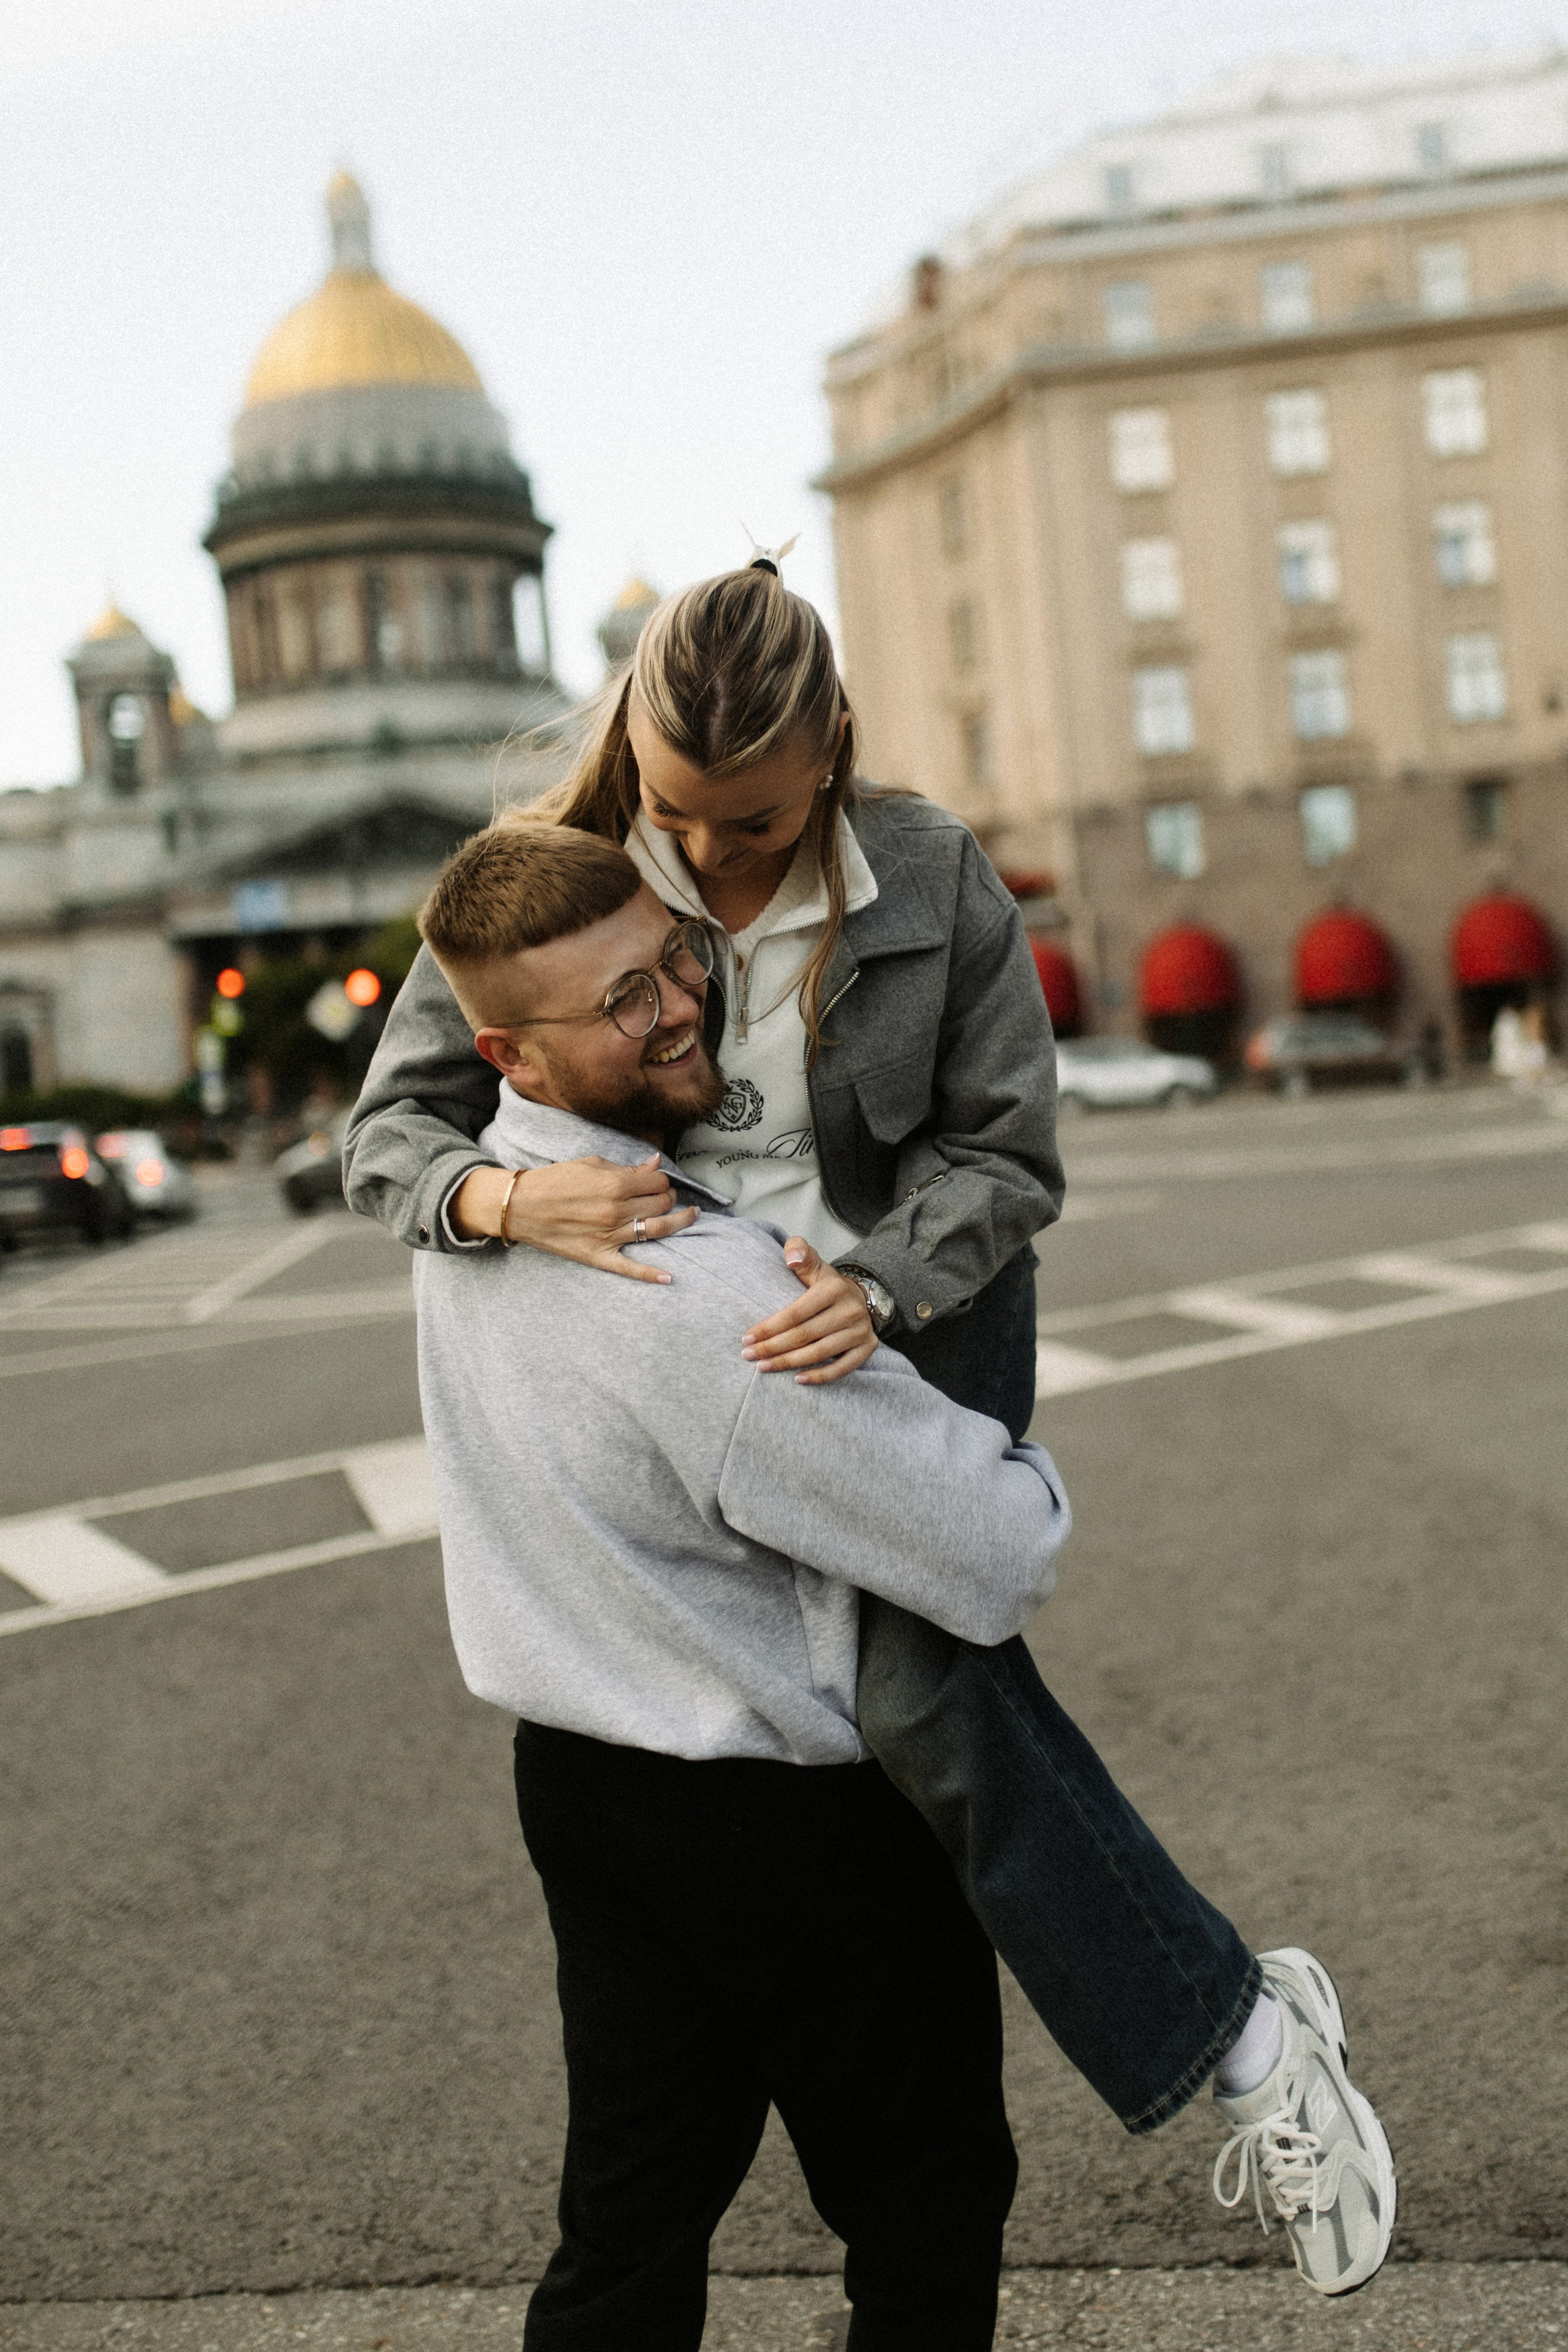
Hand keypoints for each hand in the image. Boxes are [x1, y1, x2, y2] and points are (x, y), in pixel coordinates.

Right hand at [450, 1155, 696, 1282]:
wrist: (520, 1205)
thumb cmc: (554, 1180)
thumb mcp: (590, 1164)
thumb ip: (626, 1167)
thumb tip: (655, 1164)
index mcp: (615, 1184)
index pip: (657, 1181)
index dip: (661, 1178)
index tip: (656, 1179)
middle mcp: (616, 1211)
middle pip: (661, 1204)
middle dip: (668, 1196)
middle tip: (665, 1194)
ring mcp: (609, 1236)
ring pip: (657, 1230)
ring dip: (679, 1222)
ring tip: (690, 1216)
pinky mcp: (599, 1255)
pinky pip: (630, 1268)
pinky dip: (651, 1274)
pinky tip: (669, 1277)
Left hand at [742, 1240, 878, 1383]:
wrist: (862, 1298)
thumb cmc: (827, 1285)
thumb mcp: (815, 1265)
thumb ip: (799, 1252)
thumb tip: (791, 1256)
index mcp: (833, 1289)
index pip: (794, 1313)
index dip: (769, 1327)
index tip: (747, 1338)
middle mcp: (850, 1310)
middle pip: (803, 1335)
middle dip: (772, 1348)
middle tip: (749, 1356)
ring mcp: (860, 1331)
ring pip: (819, 1353)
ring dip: (788, 1363)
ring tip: (763, 1367)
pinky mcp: (867, 1348)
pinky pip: (842, 1367)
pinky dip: (820, 1376)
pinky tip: (797, 1379)